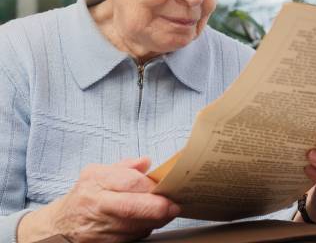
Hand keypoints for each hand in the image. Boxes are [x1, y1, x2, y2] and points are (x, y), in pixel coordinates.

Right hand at [18, 157, 179, 242]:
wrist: (59, 225)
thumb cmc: (86, 195)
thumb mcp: (99, 173)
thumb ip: (126, 167)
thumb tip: (146, 162)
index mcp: (96, 180)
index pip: (130, 182)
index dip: (152, 187)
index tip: (167, 188)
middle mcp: (94, 203)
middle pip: (131, 207)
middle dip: (157, 208)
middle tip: (174, 207)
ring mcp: (95, 226)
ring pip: (133, 227)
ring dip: (153, 222)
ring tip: (164, 214)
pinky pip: (128, 239)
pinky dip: (141, 232)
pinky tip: (145, 224)